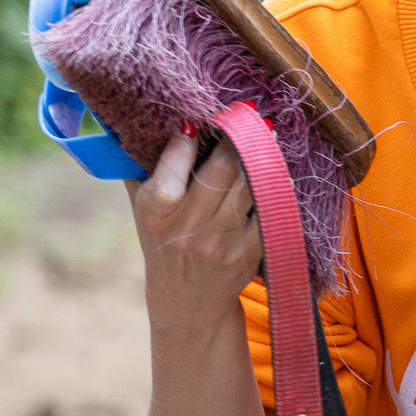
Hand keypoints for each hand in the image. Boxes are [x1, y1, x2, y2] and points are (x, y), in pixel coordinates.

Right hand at [129, 131, 260, 332]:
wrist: (188, 300)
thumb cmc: (164, 242)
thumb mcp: (141, 210)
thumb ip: (142, 170)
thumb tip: (139, 122)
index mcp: (155, 210)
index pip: (172, 166)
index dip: (186, 140)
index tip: (197, 119)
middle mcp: (188, 225)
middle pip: (221, 170)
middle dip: (235, 137)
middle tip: (247, 114)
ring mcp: (222, 240)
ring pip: (250, 184)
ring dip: (262, 154)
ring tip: (266, 132)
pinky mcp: (250, 250)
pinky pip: (268, 208)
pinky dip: (274, 185)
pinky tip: (276, 169)